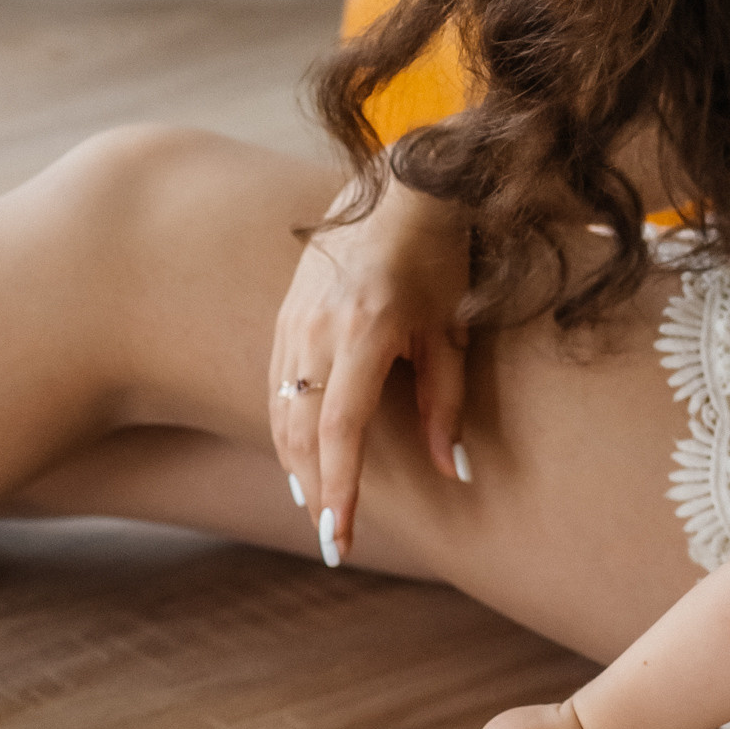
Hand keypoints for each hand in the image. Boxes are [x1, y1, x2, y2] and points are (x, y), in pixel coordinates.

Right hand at [271, 179, 471, 563]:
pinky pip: (276, 383)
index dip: (339, 488)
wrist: (400, 188)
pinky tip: (301, 456)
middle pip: (302, 430)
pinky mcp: (285, 313)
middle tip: (332, 541)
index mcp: (363, 332)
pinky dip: (287, 426)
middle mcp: (317, 328)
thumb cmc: (438, 258)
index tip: (340, 534)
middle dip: (315, 490)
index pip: (340, 430)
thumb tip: (453, 471)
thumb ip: (447, 404)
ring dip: (296, 464)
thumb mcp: (451, 331)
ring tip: (317, 507)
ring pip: (282, 410)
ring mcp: (293, 319)